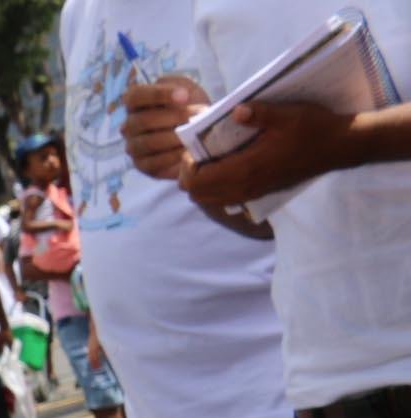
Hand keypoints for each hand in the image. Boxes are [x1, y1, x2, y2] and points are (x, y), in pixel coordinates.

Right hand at [123, 77, 210, 179]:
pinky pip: (153, 162)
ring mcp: (134, 147)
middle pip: (143, 121)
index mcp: (136, 102)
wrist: (199, 132)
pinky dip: (173, 156)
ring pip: (148, 142)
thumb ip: (179, 84)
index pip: (136, 96)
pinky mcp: (143, 165)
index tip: (184, 96)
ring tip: (196, 133)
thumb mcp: (186, 88)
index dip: (158, 95)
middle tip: (199, 115)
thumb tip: (180, 95)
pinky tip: (188, 150)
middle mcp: (130, 125)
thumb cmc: (189, 107)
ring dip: (175, 137)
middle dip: (174, 117)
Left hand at [183, 101, 361, 208]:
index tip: (194, 147)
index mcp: (245, 170)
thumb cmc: (313, 128)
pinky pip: (224, 198)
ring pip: (209, 199)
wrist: (339, 146)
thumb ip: (258, 114)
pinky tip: (225, 165)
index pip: (195, 182)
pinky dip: (215, 186)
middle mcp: (244, 187)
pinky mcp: (259, 193)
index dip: (186, 166)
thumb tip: (235, 111)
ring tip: (210, 159)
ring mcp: (251, 193)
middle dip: (189, 174)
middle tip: (198, 153)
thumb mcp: (286, 114)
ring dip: (202, 182)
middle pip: (196, 195)